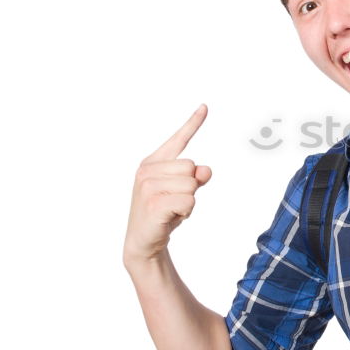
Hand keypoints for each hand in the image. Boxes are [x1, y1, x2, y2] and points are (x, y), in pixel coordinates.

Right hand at [124, 104, 212, 262]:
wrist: (144, 242)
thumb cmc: (163, 214)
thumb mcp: (181, 193)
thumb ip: (194, 178)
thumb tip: (205, 170)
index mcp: (153, 163)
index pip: (178, 140)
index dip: (193, 123)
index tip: (205, 107)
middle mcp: (147, 170)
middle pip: (192, 167)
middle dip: (190, 188)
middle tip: (173, 202)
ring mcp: (148, 186)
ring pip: (192, 185)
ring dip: (188, 202)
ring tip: (171, 211)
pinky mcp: (154, 203)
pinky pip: (189, 201)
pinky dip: (186, 213)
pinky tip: (170, 219)